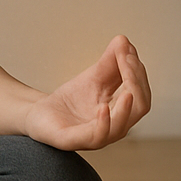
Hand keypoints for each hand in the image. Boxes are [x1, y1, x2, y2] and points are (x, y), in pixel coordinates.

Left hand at [22, 35, 150, 150]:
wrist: (40, 113)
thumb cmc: (71, 100)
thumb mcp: (93, 76)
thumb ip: (110, 61)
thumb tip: (124, 40)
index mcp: (122, 112)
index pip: (140, 93)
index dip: (137, 72)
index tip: (127, 49)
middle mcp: (115, 127)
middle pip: (138, 108)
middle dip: (136, 82)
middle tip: (127, 59)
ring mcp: (96, 137)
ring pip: (121, 127)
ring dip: (126, 108)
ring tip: (128, 90)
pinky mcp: (74, 141)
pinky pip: (96, 136)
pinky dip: (103, 123)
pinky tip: (103, 107)